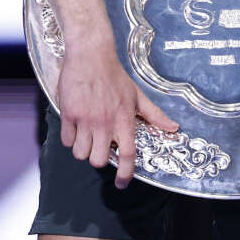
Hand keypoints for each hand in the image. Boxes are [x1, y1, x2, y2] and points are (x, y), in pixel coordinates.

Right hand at [56, 36, 177, 188]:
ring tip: (88, 136)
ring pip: (81, 154)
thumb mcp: (137, 95)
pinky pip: (66, 141)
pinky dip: (71, 139)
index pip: (127, 153)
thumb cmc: (115, 76)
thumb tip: (173, 128)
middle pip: (99, 160)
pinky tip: (76, 127)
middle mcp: (105, 122)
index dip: (125, 173)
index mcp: (124, 119)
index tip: (122, 183)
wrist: (91, 55)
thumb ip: (154, 114)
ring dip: (84, 150)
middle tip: (101, 147)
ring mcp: (86, 119)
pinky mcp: (69, 114)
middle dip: (99, 158)